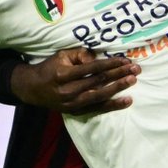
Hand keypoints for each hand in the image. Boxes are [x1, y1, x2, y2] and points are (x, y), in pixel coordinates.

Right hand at [10, 48, 139, 114]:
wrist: (33, 89)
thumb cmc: (50, 68)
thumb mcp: (62, 56)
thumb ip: (81, 55)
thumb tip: (99, 58)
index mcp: (64, 75)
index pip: (92, 68)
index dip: (110, 64)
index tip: (125, 60)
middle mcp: (68, 91)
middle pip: (98, 82)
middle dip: (119, 74)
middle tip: (135, 69)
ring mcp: (72, 104)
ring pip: (100, 96)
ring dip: (118, 88)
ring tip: (133, 80)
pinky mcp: (75, 112)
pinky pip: (97, 109)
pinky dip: (113, 105)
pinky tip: (127, 101)